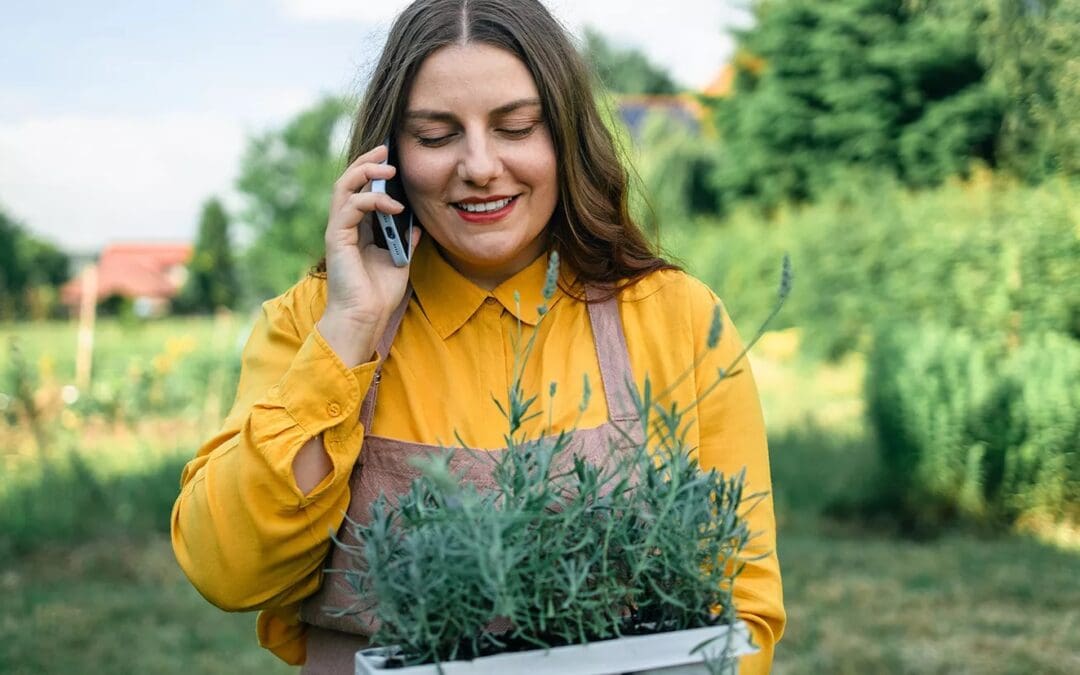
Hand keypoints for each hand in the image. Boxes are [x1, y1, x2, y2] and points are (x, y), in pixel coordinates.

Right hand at [317, 144, 421, 365]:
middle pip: (348, 182)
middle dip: (366, 162)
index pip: (361, 190)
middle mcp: (345, 226)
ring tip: (389, 170)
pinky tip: (395, 207)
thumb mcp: (400, 261)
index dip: (373, 171)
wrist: (365, 318)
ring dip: (366, 173)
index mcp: (358, 229)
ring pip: (344, 187)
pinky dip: (373, 200)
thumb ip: (405, 241)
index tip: (391, 158)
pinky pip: (351, 206)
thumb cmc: (379, 295)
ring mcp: (338, 231)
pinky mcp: (337, 238)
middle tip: (386, 150)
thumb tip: (416, 224)